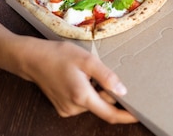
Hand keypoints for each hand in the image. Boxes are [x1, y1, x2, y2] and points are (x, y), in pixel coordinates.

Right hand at [21, 38, 136, 123]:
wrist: (33, 59)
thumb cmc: (59, 56)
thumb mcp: (87, 60)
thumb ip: (107, 77)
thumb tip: (123, 91)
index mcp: (82, 97)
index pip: (110, 114)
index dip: (126, 116)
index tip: (140, 114)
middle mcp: (74, 108)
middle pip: (102, 106)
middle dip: (109, 93)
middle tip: (105, 74)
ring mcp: (67, 110)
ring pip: (93, 103)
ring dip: (97, 91)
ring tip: (87, 73)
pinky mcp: (63, 108)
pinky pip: (83, 103)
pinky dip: (88, 93)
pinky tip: (80, 78)